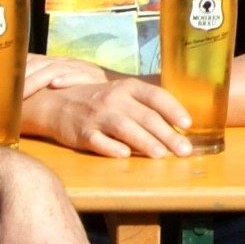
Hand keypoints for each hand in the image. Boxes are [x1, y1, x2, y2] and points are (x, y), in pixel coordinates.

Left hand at [22, 54, 114, 97]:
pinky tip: (56, 83)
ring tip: (22, 94)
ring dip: (36, 80)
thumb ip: (43, 87)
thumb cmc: (85, 94)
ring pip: (53, 69)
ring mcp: (79, 67)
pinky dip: (67, 78)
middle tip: (6, 95)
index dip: (13, 73)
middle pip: (38, 64)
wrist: (121, 90)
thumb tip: (14, 98)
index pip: (30, 61)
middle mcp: (65, 62)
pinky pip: (79, 74)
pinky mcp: (94, 75)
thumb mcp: (62, 86)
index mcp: (55, 63)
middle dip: (20, 79)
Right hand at [35, 77, 192, 157]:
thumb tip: (178, 123)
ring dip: (145, 142)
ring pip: (125, 128)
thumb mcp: (121, 92)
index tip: (188, 124)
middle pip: (146, 116)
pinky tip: (125, 156)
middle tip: (185, 150)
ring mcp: (97, 116)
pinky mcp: (82, 134)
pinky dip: (112, 148)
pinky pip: (99, 141)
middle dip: (168, 135)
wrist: (55, 103)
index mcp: (128, 87)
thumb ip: (146, 104)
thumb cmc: (97, 100)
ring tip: (162, 155)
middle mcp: (114, 99)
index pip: (156, 96)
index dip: (174, 109)